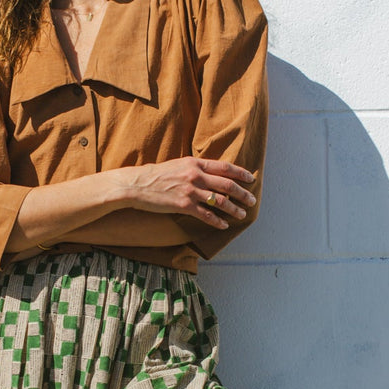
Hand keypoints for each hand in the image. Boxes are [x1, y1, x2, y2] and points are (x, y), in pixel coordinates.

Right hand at [122, 157, 256, 229]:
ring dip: (234, 209)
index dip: (241, 173)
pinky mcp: (183, 205)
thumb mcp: (178, 165)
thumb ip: (194, 169)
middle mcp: (195, 175)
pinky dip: (217, 221)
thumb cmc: (155, 175)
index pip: (225, 167)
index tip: (251, 179)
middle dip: (243, 194)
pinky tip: (224, 225)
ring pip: (220, 201)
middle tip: (252, 200)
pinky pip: (206, 215)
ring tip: (242, 214)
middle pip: (227, 185)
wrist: (136, 184)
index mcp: (195, 163)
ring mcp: (190, 191)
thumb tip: (209, 174)